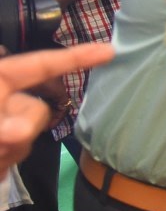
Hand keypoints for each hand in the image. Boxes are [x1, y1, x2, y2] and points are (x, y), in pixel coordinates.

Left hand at [0, 43, 112, 170]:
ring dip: (3, 153)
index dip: (74, 58)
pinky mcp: (0, 152)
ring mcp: (1, 127)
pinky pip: (12, 158)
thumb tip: (19, 131)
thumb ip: (1, 125)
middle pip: (35, 111)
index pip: (39, 65)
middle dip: (21, 128)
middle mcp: (2, 100)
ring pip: (25, 139)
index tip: (109, 51)